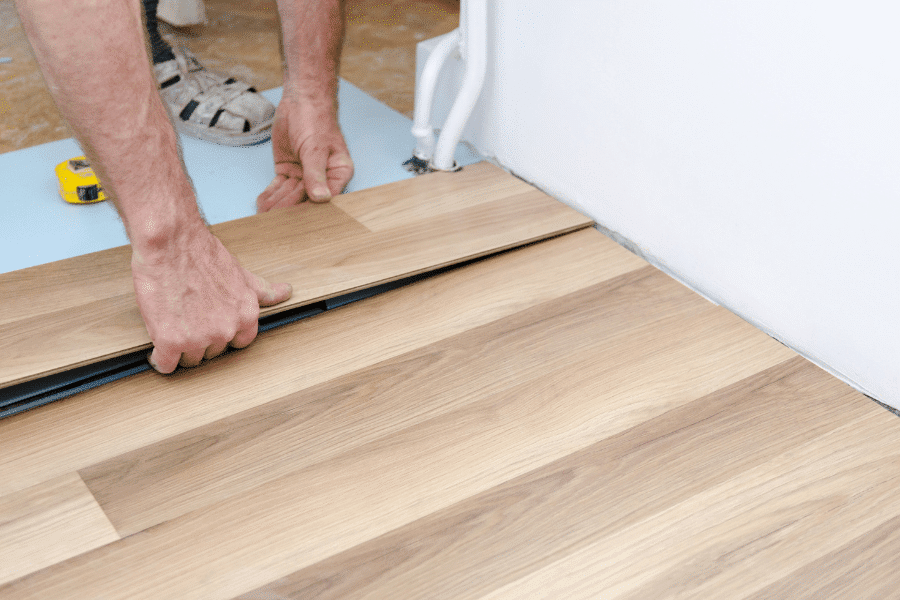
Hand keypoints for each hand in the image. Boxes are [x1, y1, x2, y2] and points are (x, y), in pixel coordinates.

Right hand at [131, 223, 292, 372]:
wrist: (170, 243)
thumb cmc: (202, 254)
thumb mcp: (241, 274)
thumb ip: (262, 290)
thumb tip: (286, 292)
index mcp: (246, 315)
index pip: (240, 343)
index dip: (224, 335)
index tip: (212, 326)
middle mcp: (226, 329)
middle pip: (213, 352)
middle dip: (201, 340)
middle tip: (188, 320)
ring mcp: (199, 338)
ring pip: (190, 360)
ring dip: (180, 349)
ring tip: (171, 328)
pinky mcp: (170, 341)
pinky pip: (166, 365)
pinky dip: (160, 358)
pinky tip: (158, 347)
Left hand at [256, 94, 353, 211]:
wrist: (300, 100)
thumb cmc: (315, 120)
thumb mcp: (315, 148)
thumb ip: (316, 173)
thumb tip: (322, 199)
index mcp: (338, 173)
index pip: (326, 196)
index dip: (312, 209)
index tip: (298, 222)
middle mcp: (323, 177)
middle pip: (306, 197)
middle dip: (289, 208)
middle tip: (274, 221)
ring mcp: (304, 174)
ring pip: (290, 193)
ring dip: (277, 203)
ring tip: (264, 215)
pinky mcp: (288, 169)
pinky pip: (280, 185)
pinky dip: (271, 194)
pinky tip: (262, 204)